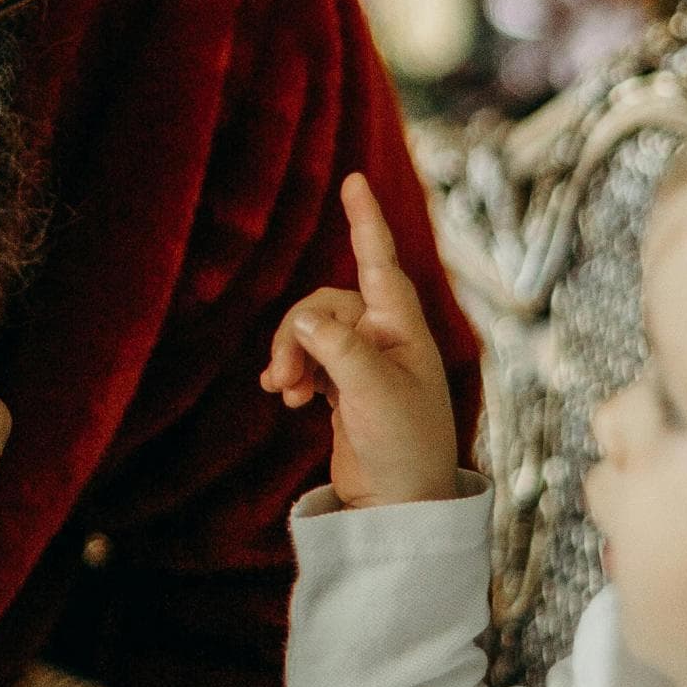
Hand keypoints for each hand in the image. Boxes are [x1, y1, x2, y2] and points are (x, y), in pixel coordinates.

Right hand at [260, 173, 457, 506]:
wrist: (400, 507)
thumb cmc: (403, 447)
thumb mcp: (372, 393)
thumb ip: (338, 348)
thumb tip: (303, 321)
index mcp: (403, 329)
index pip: (379, 262)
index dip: (365, 220)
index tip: (354, 180)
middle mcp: (385, 338)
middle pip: (324, 304)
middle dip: (296, 334)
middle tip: (283, 379)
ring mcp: (364, 363)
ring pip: (311, 331)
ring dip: (291, 355)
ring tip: (284, 392)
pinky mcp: (345, 388)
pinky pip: (309, 358)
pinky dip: (294, 371)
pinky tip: (286, 398)